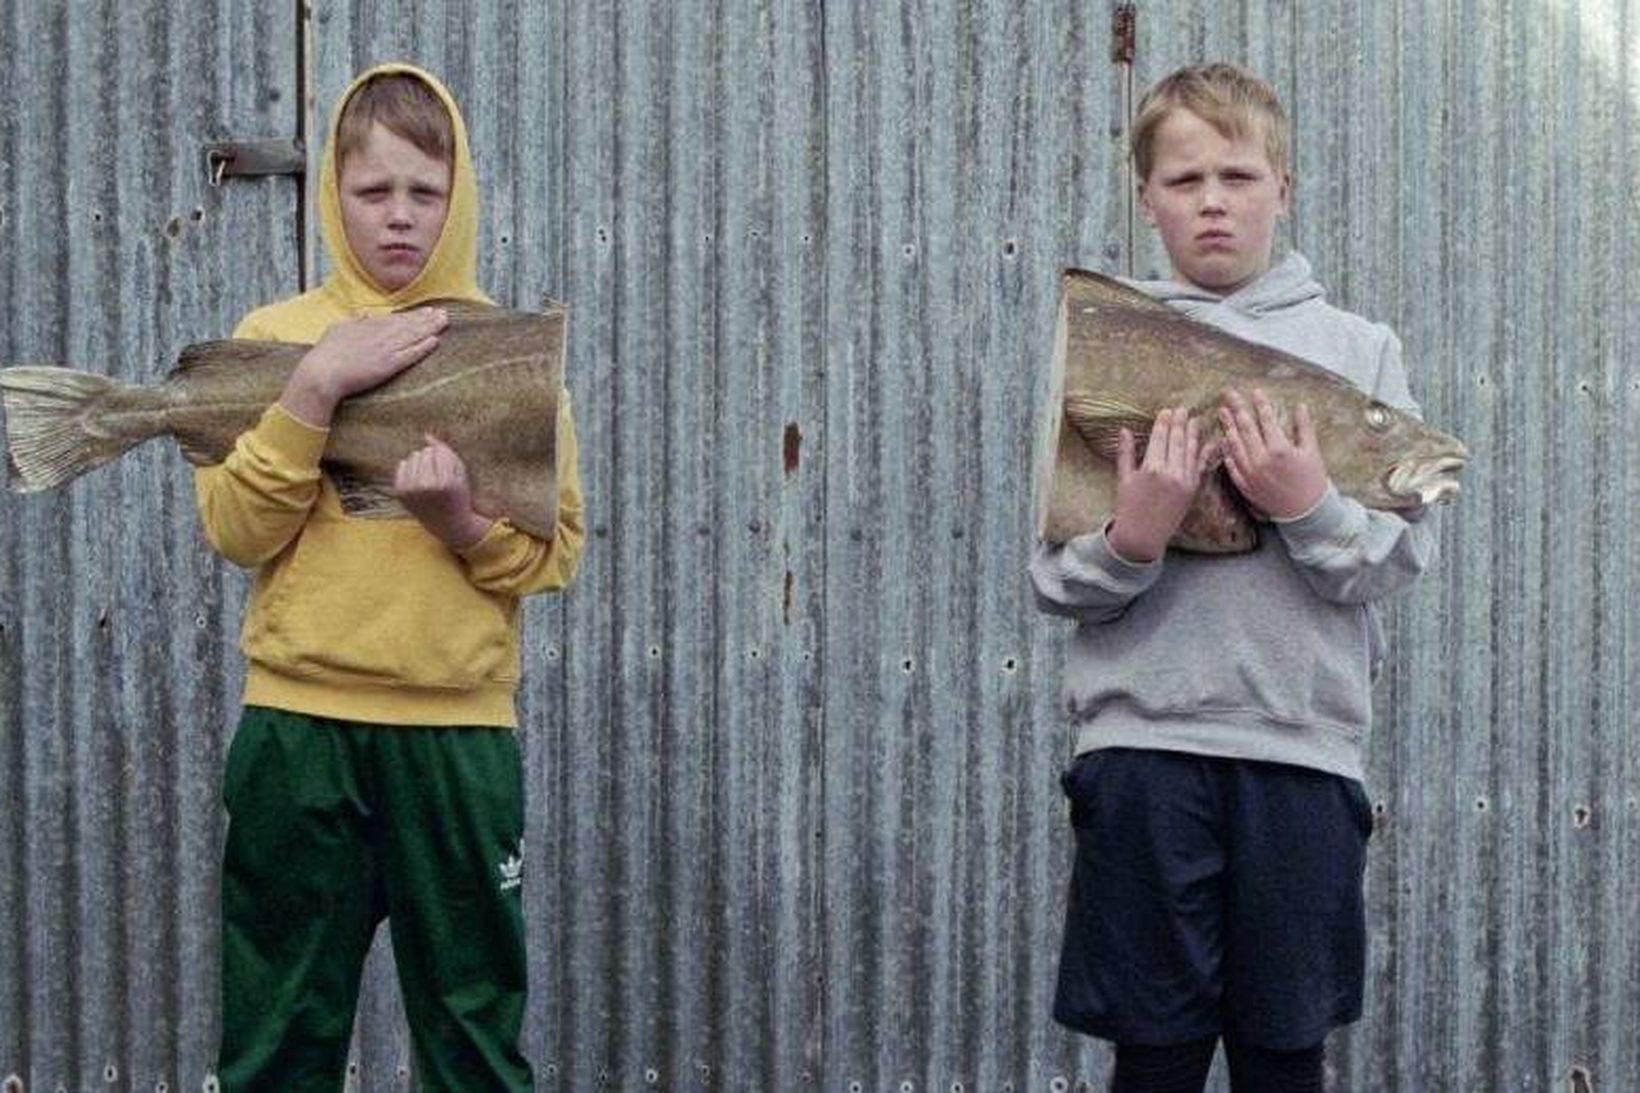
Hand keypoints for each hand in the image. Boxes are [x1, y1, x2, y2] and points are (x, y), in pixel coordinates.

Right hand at [280, 307, 448, 425]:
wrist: (322, 374)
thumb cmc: (325, 354)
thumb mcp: (338, 329)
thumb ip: (354, 321)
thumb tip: (364, 313)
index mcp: (368, 326)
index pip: (396, 318)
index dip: (413, 315)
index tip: (427, 311)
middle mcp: (379, 335)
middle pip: (408, 325)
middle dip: (426, 319)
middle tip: (444, 314)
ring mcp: (385, 350)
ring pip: (412, 336)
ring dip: (429, 329)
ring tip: (444, 322)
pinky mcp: (388, 365)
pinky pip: (410, 355)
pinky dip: (423, 347)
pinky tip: (435, 341)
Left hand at [392, 434, 493, 548]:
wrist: (448, 523)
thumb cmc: (458, 495)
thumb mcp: (461, 473)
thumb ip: (446, 451)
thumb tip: (426, 435)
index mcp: (445, 483)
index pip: (439, 452)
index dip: (445, 457)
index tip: (449, 469)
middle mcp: (426, 487)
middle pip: (425, 452)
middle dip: (432, 458)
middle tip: (439, 473)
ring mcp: (411, 491)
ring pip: (413, 456)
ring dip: (421, 462)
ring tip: (429, 475)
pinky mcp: (400, 493)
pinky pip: (402, 465)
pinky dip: (410, 468)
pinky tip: (418, 479)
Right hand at [1105, 406, 1214, 562]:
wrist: (1142, 535)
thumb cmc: (1128, 507)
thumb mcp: (1123, 478)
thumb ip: (1126, 453)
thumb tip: (1124, 430)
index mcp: (1151, 468)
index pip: (1159, 438)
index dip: (1163, 422)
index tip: (1167, 410)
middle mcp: (1170, 472)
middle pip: (1176, 440)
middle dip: (1180, 423)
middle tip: (1183, 409)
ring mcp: (1184, 481)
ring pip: (1190, 450)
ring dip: (1194, 433)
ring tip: (1196, 419)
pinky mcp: (1193, 489)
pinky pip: (1200, 466)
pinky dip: (1205, 452)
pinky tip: (1209, 441)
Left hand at [1218, 388, 1328, 519]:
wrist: (1306, 512)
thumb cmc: (1313, 480)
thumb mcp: (1312, 451)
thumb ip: (1304, 427)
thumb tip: (1300, 405)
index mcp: (1279, 449)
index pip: (1266, 420)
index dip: (1260, 404)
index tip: (1254, 390)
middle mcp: (1261, 460)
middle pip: (1245, 428)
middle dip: (1237, 408)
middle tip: (1229, 393)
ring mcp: (1250, 473)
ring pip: (1235, 445)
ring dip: (1227, 427)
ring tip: (1221, 412)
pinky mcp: (1245, 485)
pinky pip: (1231, 466)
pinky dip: (1227, 452)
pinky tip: (1223, 440)